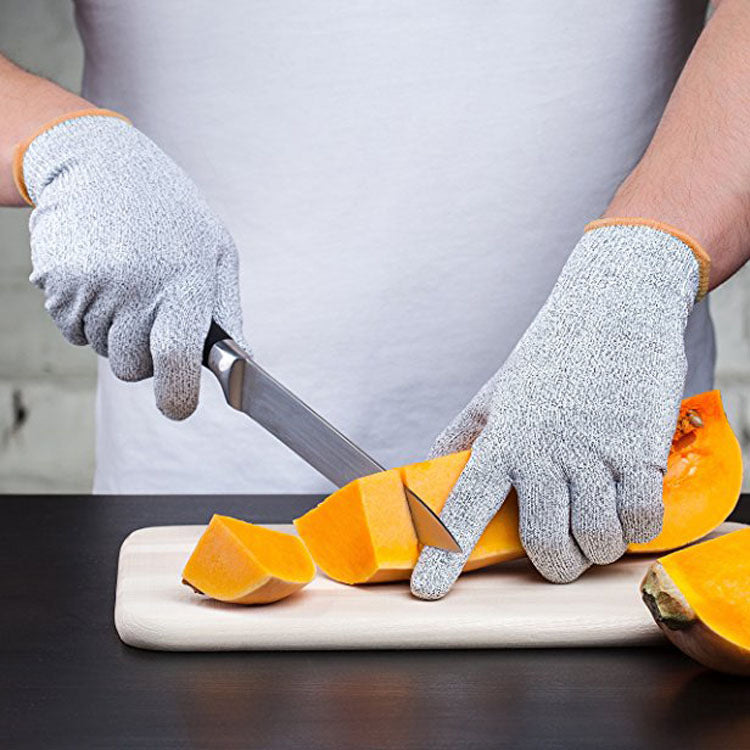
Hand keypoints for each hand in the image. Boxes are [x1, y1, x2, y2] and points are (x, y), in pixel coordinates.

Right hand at [19, 111, 244, 418]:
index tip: (177, 406)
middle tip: (150, 311)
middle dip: (143, 355)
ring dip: (115, 331)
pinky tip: (101, 277)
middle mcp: (135, 287)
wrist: (101, 164)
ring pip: (101, 351)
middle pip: (132, 368)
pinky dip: (87, 316)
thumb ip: (227, 313)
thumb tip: (240, 362)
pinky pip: (72, 331)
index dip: (176, 396)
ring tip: (126, 281)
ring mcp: (91, 285)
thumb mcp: (216, 253)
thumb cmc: (171, 214)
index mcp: (183, 282)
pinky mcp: (56, 282)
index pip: (174, 359)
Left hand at [411, 220, 707, 597]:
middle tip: (562, 550)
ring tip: (597, 523)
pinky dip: (635, 526)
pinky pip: (640, 521)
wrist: (613, 308)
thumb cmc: (552, 352)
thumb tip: (435, 463)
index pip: (464, 509)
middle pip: (546, 548)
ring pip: (595, 541)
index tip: (428, 591)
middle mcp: (543, 454)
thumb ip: (466, 432)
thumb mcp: (497, 390)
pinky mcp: (639, 453)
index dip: (444, 556)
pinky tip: (628, 503)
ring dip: (597, 547)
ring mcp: (593, 455)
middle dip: (556, 563)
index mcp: (502, 440)